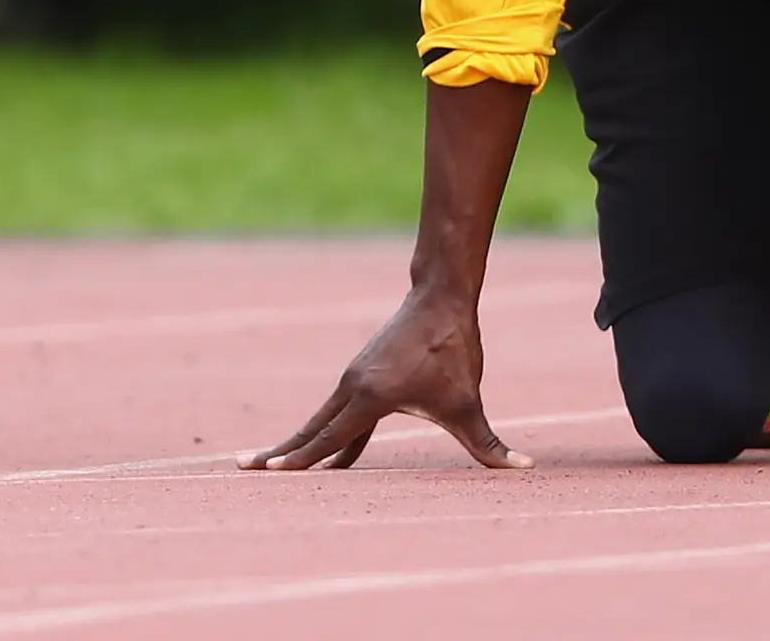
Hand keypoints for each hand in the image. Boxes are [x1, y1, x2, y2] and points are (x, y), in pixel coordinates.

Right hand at [242, 288, 527, 471]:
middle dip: (280, 452)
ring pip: (320, 420)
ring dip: (296, 442)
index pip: (330, 438)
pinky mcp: (361, 375)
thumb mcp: (468, 403)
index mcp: (370, 397)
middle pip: (310, 429)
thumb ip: (489, 444)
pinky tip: (325, 451)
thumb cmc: (453, 350)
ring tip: (270, 463)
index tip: (271, 471)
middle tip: (243, 468)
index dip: (302, 459)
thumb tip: (526, 469)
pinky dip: (321, 432)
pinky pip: (335, 412)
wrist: (440, 297)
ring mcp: (353, 379)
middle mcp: (352, 387)